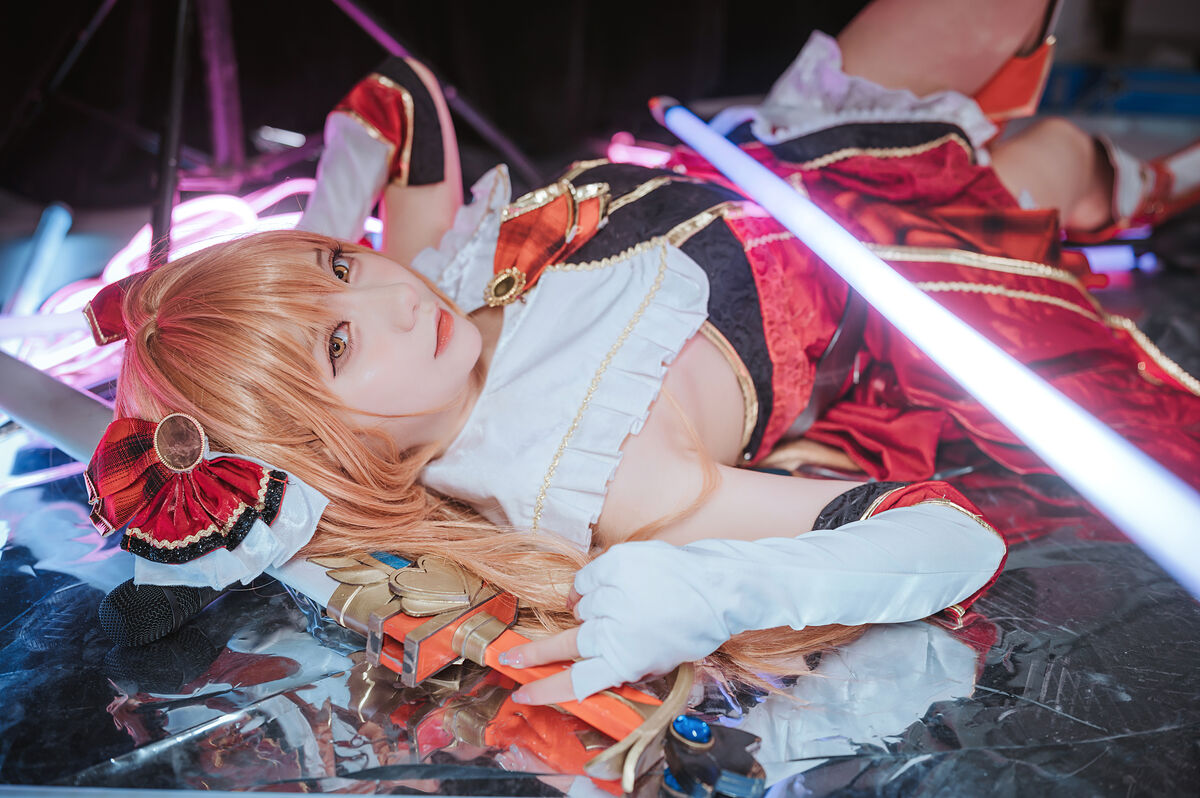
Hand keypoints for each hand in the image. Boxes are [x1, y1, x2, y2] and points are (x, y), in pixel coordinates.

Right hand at [499, 541, 734, 703]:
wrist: (717, 587)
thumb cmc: (692, 628)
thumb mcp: (659, 662)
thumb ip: (624, 666)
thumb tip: (593, 668)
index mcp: (625, 661)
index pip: (575, 682)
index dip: (545, 689)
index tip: (522, 694)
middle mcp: (613, 629)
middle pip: (562, 646)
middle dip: (531, 654)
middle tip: (506, 656)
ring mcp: (611, 594)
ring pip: (579, 609)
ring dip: (589, 613)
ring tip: (618, 609)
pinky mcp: (613, 565)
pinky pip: (585, 581)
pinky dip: (590, 588)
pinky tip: (605, 591)